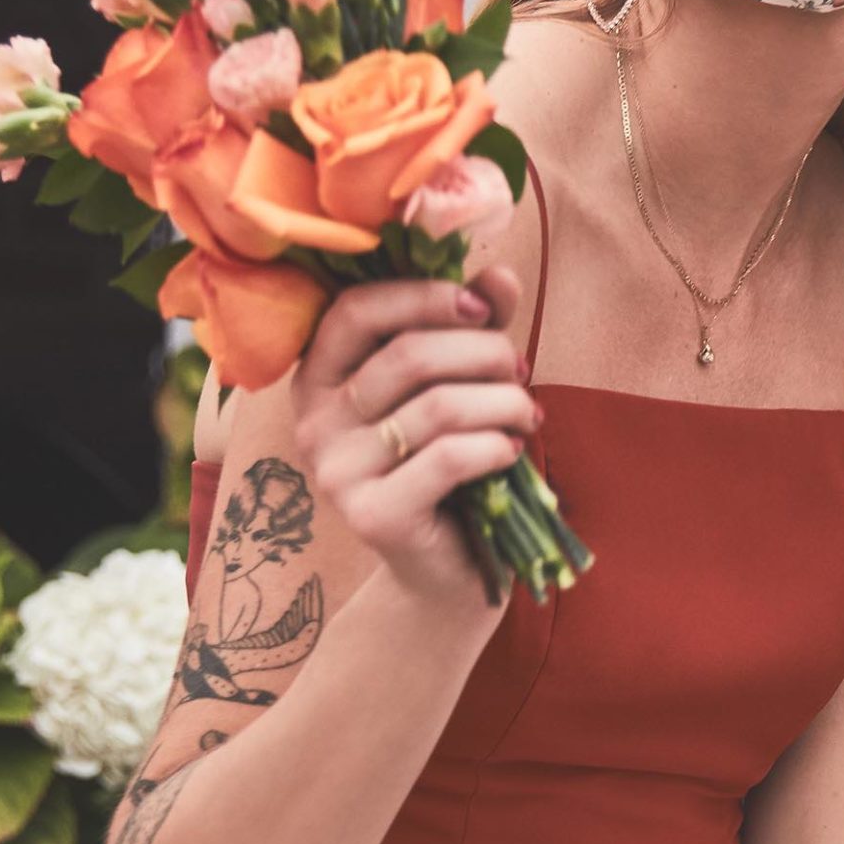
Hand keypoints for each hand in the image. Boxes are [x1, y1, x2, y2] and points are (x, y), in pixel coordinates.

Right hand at [288, 266, 536, 605]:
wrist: (443, 569)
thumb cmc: (448, 466)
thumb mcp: (458, 384)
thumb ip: (471, 326)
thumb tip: (499, 274)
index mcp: (320, 376)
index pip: (355, 310)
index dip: (424, 297)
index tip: (483, 308)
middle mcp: (313, 422)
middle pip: (406, 356)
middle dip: (483, 353)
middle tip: (520, 370)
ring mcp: (336, 472)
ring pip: (436, 406)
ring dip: (503, 401)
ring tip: (529, 413)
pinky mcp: (372, 515)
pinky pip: (448, 458)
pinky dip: (495, 445)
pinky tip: (512, 450)